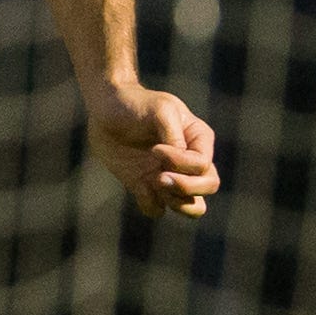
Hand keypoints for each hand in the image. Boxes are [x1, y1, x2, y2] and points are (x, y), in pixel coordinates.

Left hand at [86, 85, 217, 218]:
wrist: (106, 109)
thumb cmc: (136, 104)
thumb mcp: (160, 110)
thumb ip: (174, 136)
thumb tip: (182, 165)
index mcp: (199, 140)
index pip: (203, 165)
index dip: (181, 163)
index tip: (155, 148)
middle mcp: (189, 161)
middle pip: (209, 186)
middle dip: (186, 188)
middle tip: (158, 178)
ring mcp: (170, 176)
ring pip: (194, 206)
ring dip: (177, 203)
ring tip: (153, 184)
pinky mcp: (148, 187)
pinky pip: (158, 210)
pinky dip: (151, 205)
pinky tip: (139, 187)